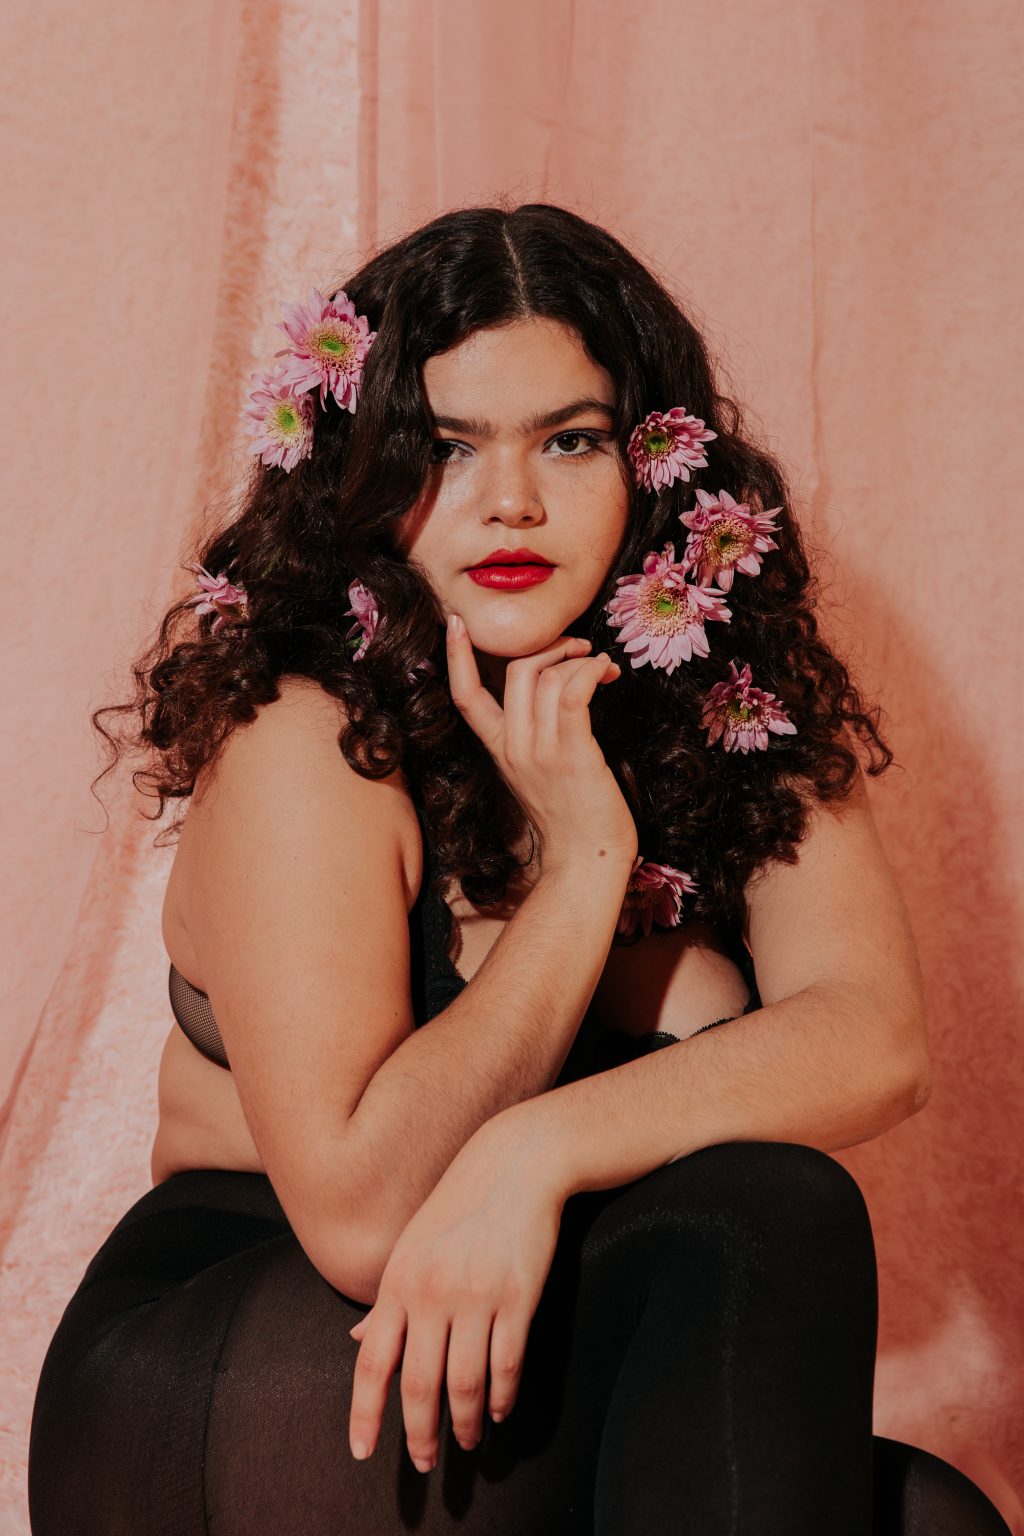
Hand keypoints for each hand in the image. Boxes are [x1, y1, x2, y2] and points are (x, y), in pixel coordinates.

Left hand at [346, 1110, 565, 1471]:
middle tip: (424, 1462)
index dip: (365, 1413)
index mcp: (399, 1280)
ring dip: (465, 1424)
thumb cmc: (460, 1203)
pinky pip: (507, 1365)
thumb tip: (357, 1340)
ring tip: (468, 1441)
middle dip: (420, 1434)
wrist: (516, 1162)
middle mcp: (432, 1290)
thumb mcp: (412, 1245)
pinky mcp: (518, 1296)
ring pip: (465, 1384)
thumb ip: (388, 1299)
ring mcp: (476, 1294)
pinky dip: (503, 1397)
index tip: (362, 1451)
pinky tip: (501, 1409)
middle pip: (419, 1385)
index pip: (373, 1361)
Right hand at [446, 614, 637, 871]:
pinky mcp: (572, 754)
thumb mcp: (539, 772)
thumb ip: (536, 734)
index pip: (465, 696)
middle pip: (516, 670)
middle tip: (580, 649)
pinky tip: (605, 672)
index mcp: (500, 751)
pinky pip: (572, 692)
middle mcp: (514, 747)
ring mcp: (541, 751)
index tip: (456, 623)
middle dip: (551, 646)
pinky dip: (590, 671)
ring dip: (580, 659)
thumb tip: (557, 688)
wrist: (586, 860)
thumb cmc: (574, 817)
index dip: (456, 656)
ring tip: (603, 667)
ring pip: (547, 676)